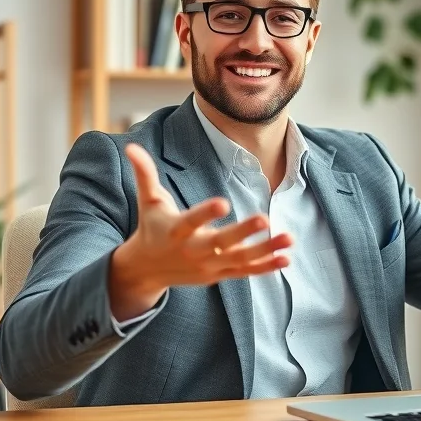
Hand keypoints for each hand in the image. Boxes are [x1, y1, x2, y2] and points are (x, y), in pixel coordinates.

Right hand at [108, 143, 291, 320]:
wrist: (147, 269)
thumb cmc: (152, 227)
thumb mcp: (148, 201)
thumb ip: (145, 173)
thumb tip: (131, 146)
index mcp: (176, 230)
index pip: (191, 220)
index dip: (206, 213)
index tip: (223, 202)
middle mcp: (193, 250)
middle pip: (221, 242)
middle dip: (243, 233)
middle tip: (264, 218)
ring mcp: (208, 265)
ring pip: (240, 259)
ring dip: (266, 250)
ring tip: (289, 238)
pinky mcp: (219, 274)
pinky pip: (245, 272)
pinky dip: (266, 267)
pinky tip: (286, 258)